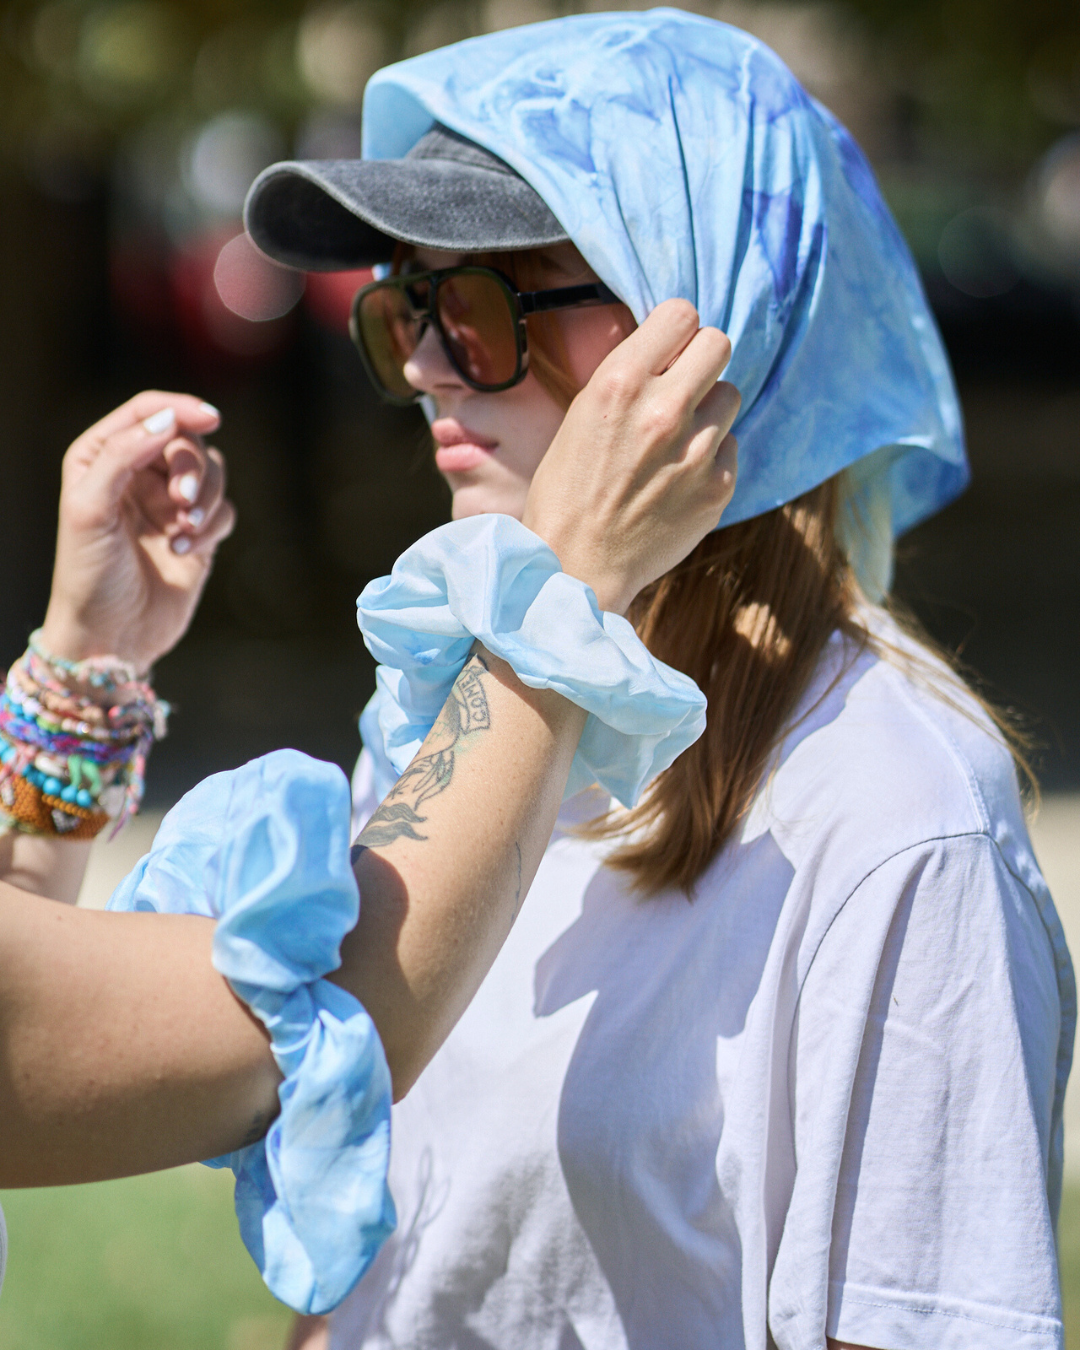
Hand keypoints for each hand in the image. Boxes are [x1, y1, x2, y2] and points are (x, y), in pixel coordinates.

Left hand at [40, 392, 235, 670]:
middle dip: (193, 469)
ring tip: (185, 532)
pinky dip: (211, 527)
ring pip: (212, 474)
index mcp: (102, 457)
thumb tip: (168, 421)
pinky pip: (224, 511)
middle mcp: (137, 474)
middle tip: (183, 503)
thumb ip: (123, 455)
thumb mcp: (90, 509)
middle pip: (187, 442)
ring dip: (206, 500)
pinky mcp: (196, 533)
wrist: (110, 637)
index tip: (211, 418)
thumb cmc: (89, 575)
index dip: (180, 408)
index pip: (148, 412)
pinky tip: (185, 551)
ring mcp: (169, 504)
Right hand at [521, 299, 738, 613]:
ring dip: (708, 410)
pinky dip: (711, 456)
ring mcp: (696, 450)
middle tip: (683, 385)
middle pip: (718, 343)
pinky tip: (678, 478)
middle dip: (701, 360)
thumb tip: (669, 352)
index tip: (667, 350)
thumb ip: (629, 380)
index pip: (680, 314)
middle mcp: (663, 409)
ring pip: (729, 394)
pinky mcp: (717, 486)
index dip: (675, 331)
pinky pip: (730, 444)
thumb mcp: (581, 417)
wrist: (576, 564)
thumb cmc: (568, 492)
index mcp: (620, 383)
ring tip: (675, 440)